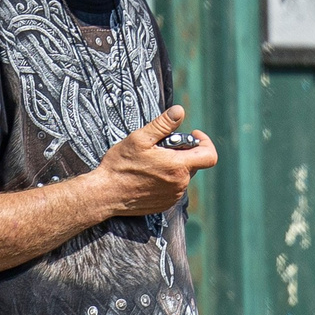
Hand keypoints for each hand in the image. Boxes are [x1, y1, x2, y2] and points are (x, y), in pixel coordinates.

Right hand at [93, 108, 217, 217]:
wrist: (105, 194)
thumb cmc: (120, 166)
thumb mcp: (139, 139)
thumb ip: (162, 124)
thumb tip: (179, 111)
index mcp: (178, 167)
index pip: (210, 156)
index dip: (205, 142)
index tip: (193, 135)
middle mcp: (180, 184)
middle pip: (194, 163)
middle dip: (182, 152)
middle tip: (161, 147)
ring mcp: (173, 196)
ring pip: (183, 176)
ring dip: (173, 166)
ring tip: (151, 161)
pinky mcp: (165, 204)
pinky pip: (174, 188)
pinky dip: (167, 179)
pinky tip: (148, 175)